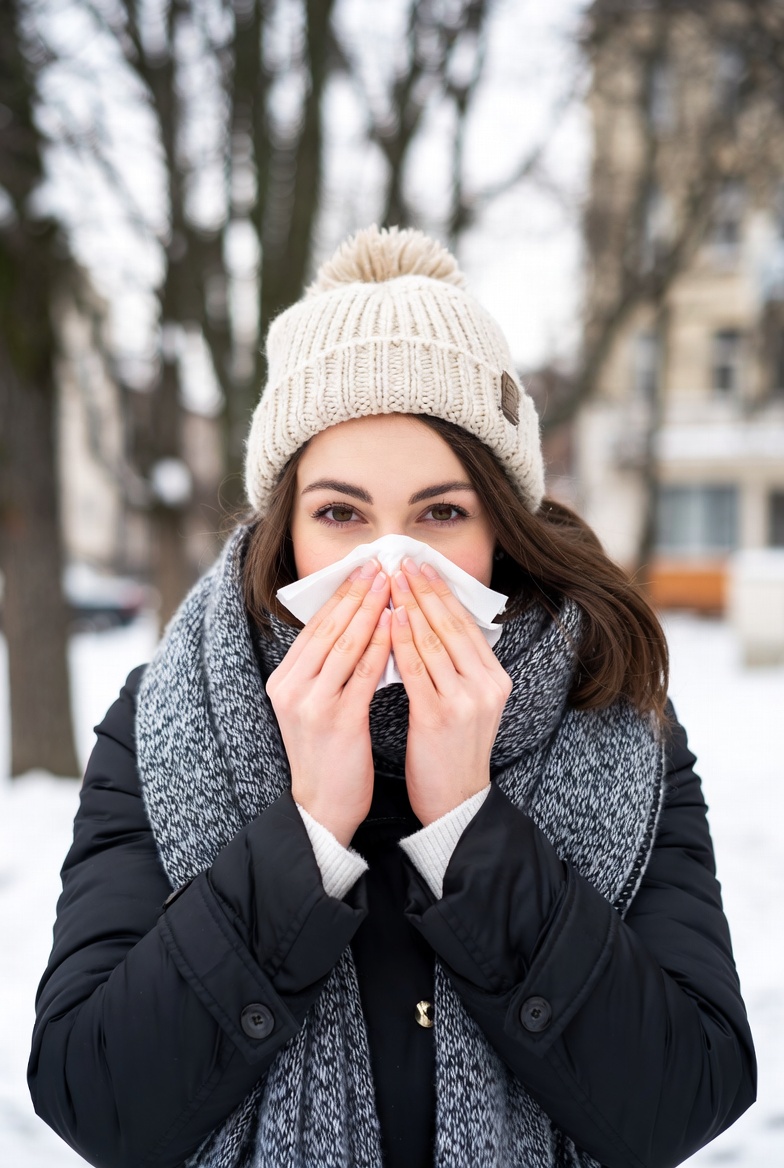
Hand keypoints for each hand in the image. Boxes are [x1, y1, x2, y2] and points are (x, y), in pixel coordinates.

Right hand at [265, 560, 391, 845]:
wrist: (321, 807)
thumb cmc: (325, 754)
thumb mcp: (313, 706)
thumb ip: (324, 670)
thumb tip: (354, 627)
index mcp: (284, 681)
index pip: (315, 627)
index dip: (340, 596)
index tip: (361, 569)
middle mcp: (292, 688)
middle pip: (329, 629)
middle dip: (356, 593)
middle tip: (379, 564)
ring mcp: (313, 703)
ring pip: (346, 644)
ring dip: (371, 609)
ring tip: (392, 583)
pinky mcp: (338, 720)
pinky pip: (363, 672)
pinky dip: (381, 644)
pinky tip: (397, 624)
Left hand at [389, 558, 511, 826]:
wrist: (455, 802)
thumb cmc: (452, 751)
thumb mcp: (468, 703)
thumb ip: (457, 667)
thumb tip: (430, 622)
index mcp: (495, 679)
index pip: (465, 624)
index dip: (441, 592)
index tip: (421, 565)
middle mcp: (486, 685)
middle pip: (450, 625)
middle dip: (424, 589)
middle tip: (402, 560)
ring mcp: (465, 700)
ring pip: (433, 641)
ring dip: (409, 605)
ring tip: (390, 580)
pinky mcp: (439, 716)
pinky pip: (417, 669)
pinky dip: (402, 640)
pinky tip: (390, 617)